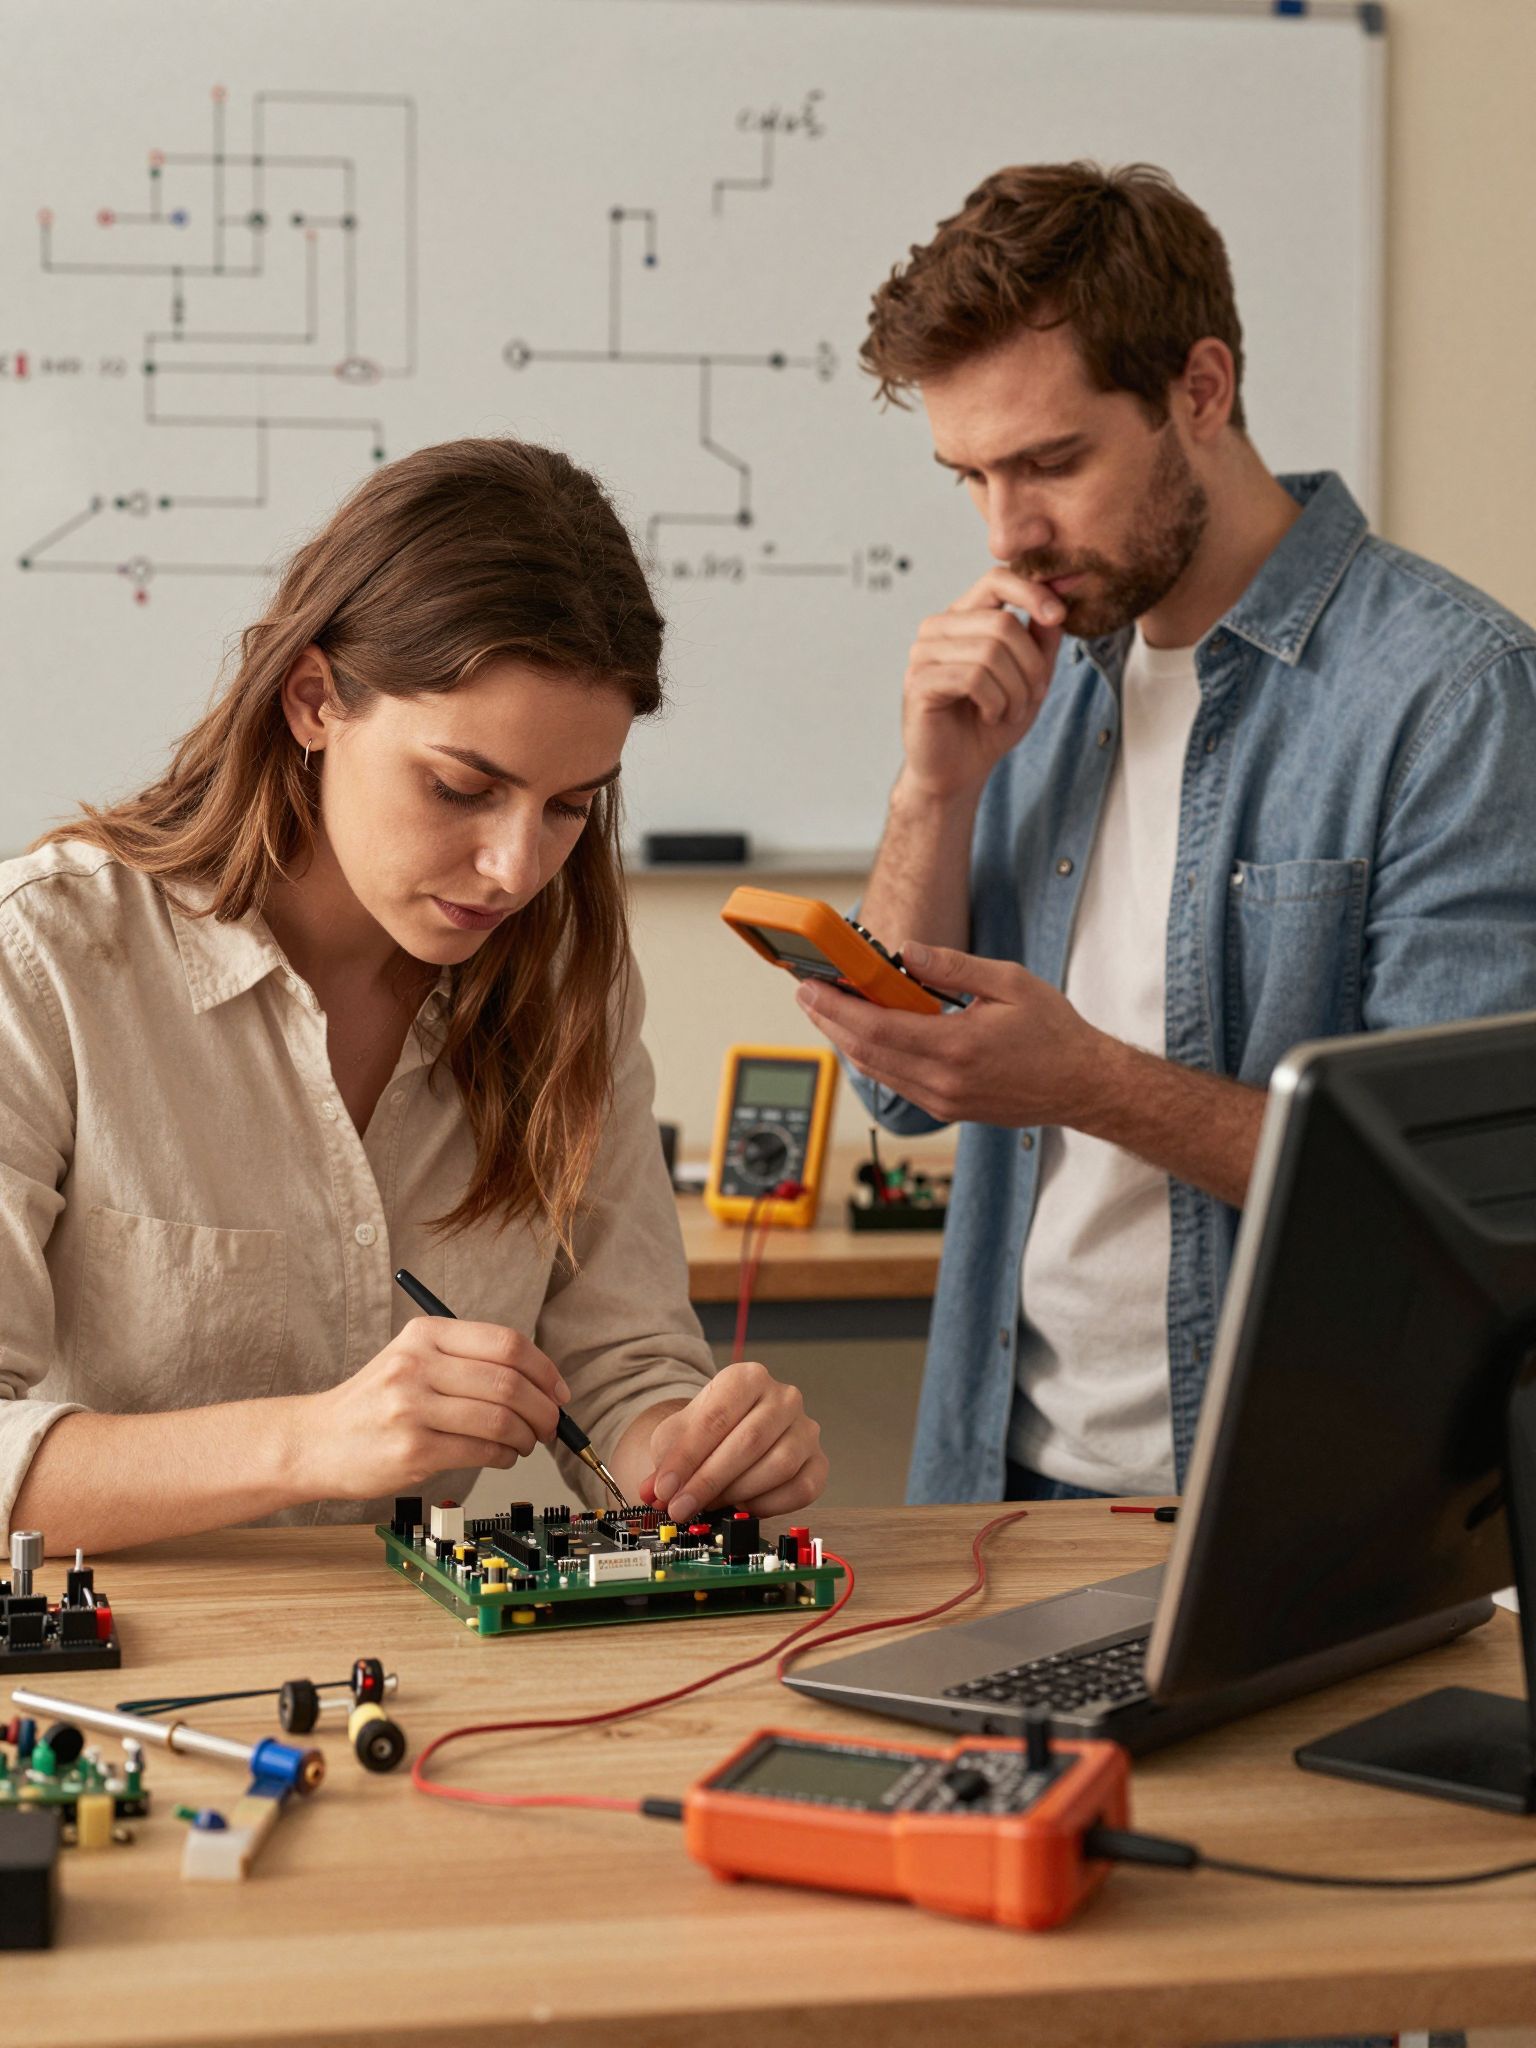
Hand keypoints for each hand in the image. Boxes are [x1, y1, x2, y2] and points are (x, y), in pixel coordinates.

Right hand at [305, 1317, 570, 1499]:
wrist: (314, 1441)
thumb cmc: (373, 1404)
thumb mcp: (412, 1360)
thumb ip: (468, 1361)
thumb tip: (541, 1382)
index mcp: (425, 1334)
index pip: (506, 1343)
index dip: (545, 1369)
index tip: (558, 1391)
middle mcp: (418, 1364)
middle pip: (509, 1382)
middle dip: (544, 1409)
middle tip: (550, 1425)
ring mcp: (413, 1407)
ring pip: (500, 1419)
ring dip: (526, 1436)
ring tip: (524, 1443)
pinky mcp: (412, 1449)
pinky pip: (481, 1451)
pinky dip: (504, 1456)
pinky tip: (500, 1456)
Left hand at [636, 1362, 827, 1524]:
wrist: (732, 1432)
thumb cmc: (708, 1432)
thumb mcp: (677, 1436)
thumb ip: (666, 1460)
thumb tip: (655, 1491)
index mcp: (748, 1377)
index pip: (717, 1417)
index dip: (688, 1457)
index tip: (665, 1488)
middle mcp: (784, 1398)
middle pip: (749, 1441)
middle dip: (709, 1481)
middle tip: (681, 1507)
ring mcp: (806, 1430)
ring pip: (779, 1465)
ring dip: (737, 1492)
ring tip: (709, 1504)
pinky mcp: (818, 1462)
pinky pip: (801, 1488)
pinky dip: (768, 1504)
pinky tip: (743, 1505)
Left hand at [797, 940, 1103, 1128]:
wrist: (1084, 1086)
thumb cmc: (1054, 1034)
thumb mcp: (1010, 983)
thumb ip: (955, 967)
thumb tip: (907, 951)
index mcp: (957, 1048)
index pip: (877, 1029)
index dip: (835, 1008)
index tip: (810, 988)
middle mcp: (943, 1082)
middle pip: (865, 1053)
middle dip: (828, 1022)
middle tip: (806, 994)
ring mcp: (942, 1101)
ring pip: (876, 1072)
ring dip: (845, 1040)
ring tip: (826, 1010)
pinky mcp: (946, 1109)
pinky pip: (895, 1082)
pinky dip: (872, 1057)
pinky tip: (863, 1034)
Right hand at [899, 566, 1065, 801]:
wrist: (958, 770)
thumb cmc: (989, 723)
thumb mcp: (1030, 677)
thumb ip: (1041, 639)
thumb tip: (1057, 602)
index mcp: (963, 617)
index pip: (996, 579)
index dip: (1032, 592)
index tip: (1058, 616)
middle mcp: (938, 628)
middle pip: (1002, 623)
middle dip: (1031, 665)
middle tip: (1033, 695)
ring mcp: (923, 653)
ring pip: (991, 652)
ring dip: (1015, 690)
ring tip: (1010, 710)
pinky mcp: (919, 682)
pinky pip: (973, 678)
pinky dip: (995, 702)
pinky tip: (990, 715)